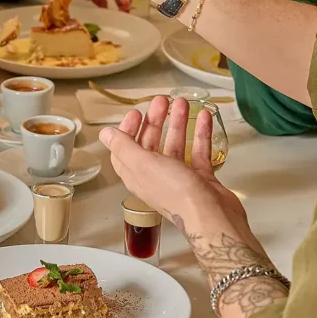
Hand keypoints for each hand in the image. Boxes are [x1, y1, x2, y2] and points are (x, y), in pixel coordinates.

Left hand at [99, 97, 247, 232]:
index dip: (128, 130)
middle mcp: (156, 176)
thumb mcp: (143, 164)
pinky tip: (204, 118)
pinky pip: (198, 151)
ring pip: (176, 144)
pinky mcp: (200, 178)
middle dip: (155, 120)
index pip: (125, 149)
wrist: (212, 216)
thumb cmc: (176, 192)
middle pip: (152, 143)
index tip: (137, 113)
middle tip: (163, 101)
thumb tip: (104, 134)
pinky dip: (200, 134)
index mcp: (137, 175)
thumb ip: (123, 147)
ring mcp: (180, 177)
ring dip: (178, 123)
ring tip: (183, 103)